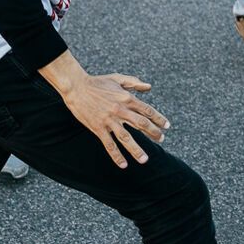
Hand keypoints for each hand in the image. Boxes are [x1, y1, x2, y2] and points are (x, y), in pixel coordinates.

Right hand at [55, 70, 169, 168]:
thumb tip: (149, 87)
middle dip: (153, 133)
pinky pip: (109, 144)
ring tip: (144, 160)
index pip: (147, 110)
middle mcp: (120, 110)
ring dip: (136, 150)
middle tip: (161, 140)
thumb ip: (133, 82)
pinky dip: (116, 155)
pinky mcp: (98, 127)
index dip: (159, 119)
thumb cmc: (97, 82)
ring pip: (126, 138)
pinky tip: (123, 164)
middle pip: (141, 124)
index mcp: (126, 98)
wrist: (76, 87)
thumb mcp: (117, 78)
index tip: (167, 126)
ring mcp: (109, 120)